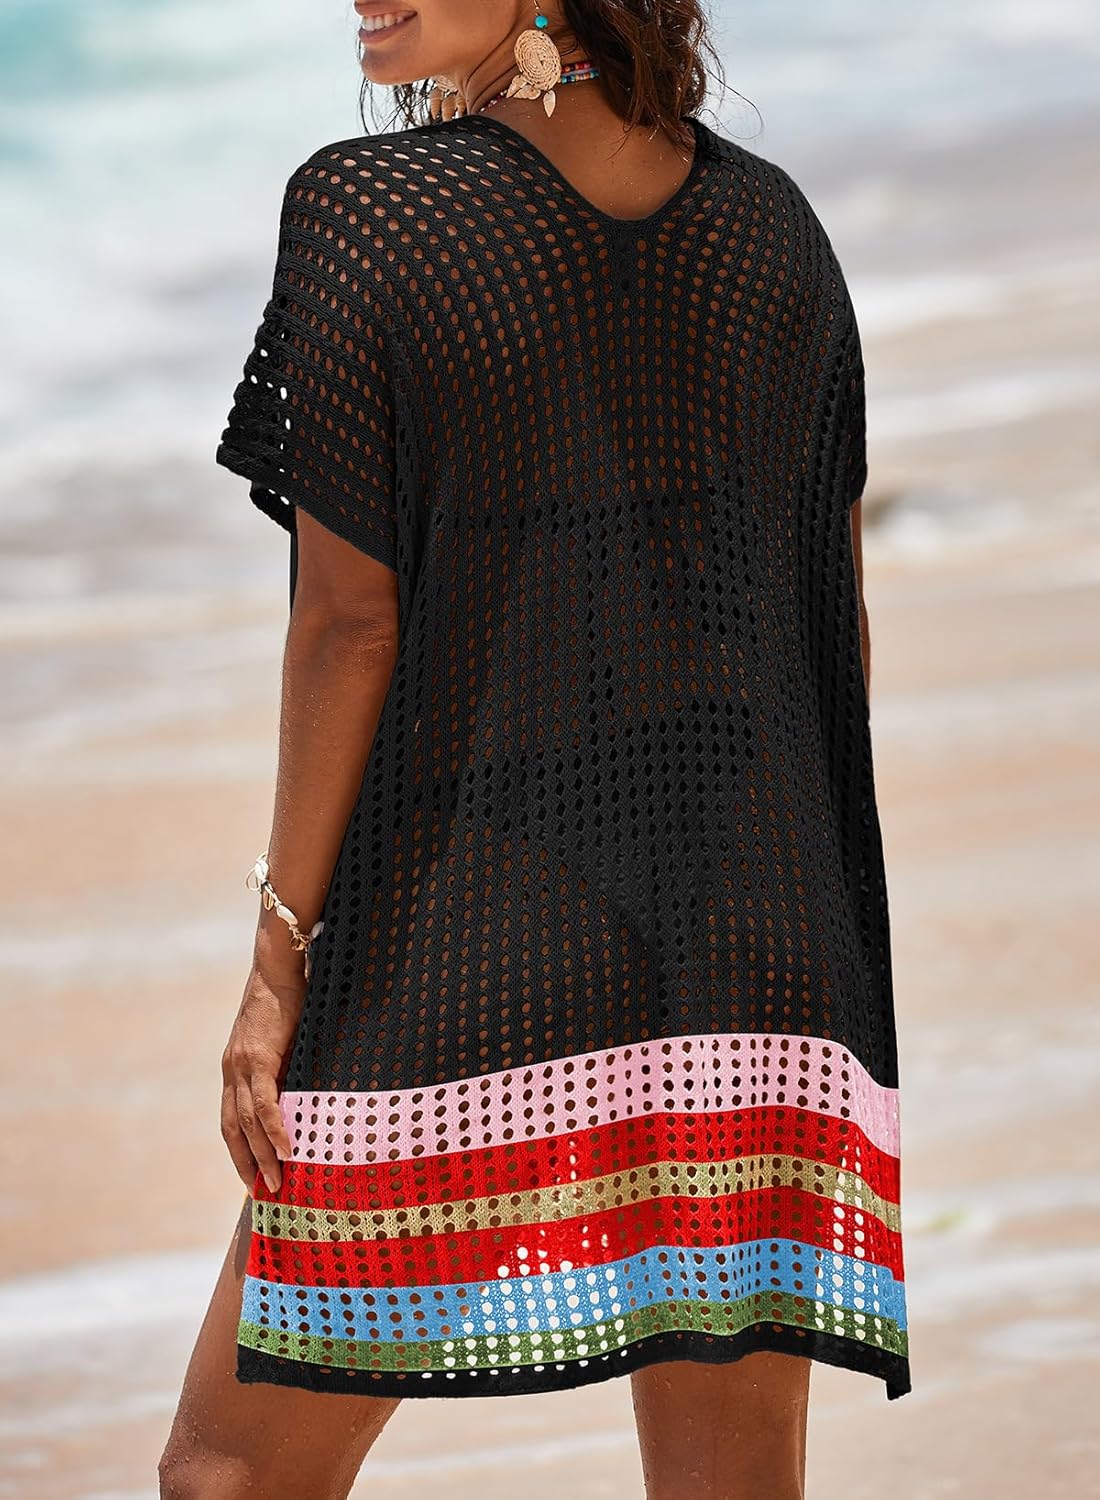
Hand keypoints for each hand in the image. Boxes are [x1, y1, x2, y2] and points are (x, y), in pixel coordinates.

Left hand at [220, 954, 304, 1196]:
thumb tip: (305, 1091)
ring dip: (262, 1155)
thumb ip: (286, 1065)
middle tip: (266, 1194)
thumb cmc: (287, 998)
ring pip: (247, 1123)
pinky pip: (264, 1103)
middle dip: (248, 1163)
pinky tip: (286, 1150)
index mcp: (234, 1068)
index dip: (239, 1151)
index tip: (252, 1178)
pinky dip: (274, 1129)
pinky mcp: (257, 1057)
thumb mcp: (283, 1039)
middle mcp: (232, 1070)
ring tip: (279, 1182)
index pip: (229, 1121)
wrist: (278, 966)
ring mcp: (241, 1065)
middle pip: (233, 1129)